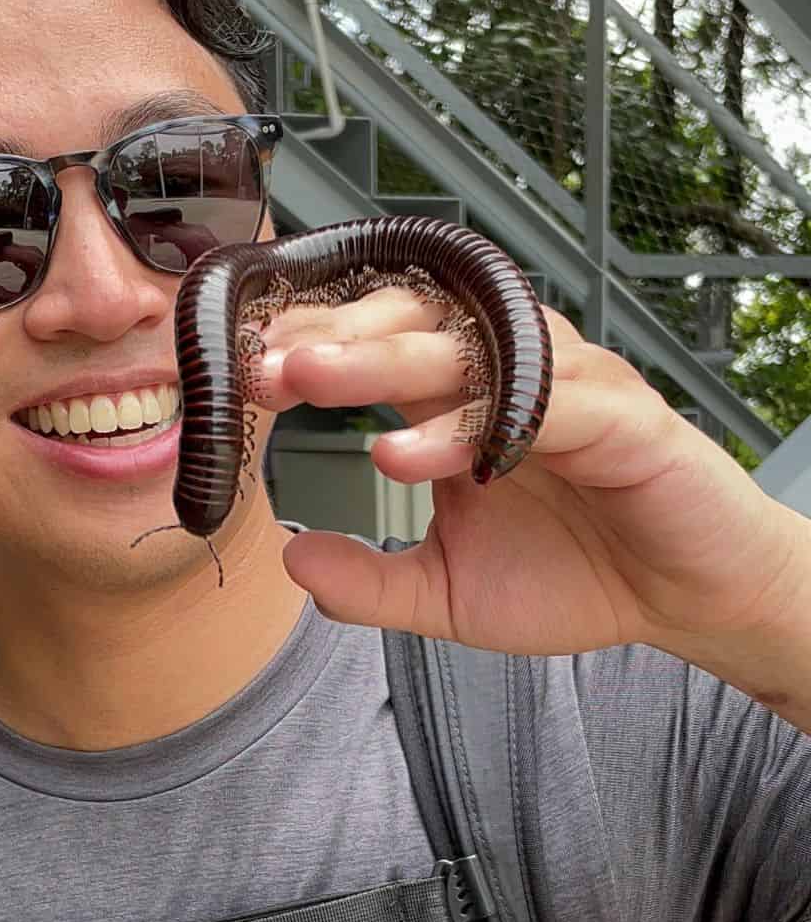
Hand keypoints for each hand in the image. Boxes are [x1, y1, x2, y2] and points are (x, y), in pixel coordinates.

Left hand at [255, 286, 809, 690]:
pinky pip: (542, 403)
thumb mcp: (448, 593)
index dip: (309, 347)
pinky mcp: (624, 417)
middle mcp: (510, 373)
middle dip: (330, 336)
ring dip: (385, 356)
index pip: (377, 344)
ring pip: (471, 344)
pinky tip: (411, 453)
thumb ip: (371, 582)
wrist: (684, 599)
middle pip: (412, 322)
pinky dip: (475, 422)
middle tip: (260, 362)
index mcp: (462, 398)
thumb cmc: (574, 575)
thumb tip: (292, 561)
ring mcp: (567, 386)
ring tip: (311, 376)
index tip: (238, 369)